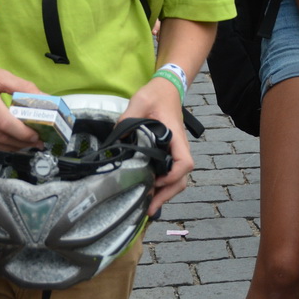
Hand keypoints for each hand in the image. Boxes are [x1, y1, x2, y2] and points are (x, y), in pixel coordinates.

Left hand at [123, 76, 193, 211]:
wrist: (166, 89)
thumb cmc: (156, 95)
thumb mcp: (140, 103)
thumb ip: (128, 119)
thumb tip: (114, 141)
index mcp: (175, 136)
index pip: (184, 162)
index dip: (173, 176)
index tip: (156, 182)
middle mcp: (179, 147)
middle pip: (182, 178)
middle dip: (167, 194)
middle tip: (149, 209)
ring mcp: (176, 150)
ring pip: (178, 179)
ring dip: (165, 193)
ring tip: (147, 206)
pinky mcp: (170, 152)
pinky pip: (171, 173)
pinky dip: (163, 186)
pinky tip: (149, 191)